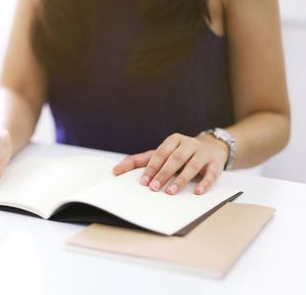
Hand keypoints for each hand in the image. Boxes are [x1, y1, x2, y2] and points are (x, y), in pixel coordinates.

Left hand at [113, 133, 228, 194]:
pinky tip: (197, 192)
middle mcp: (188, 144)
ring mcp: (203, 153)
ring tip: (170, 192)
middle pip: (175, 159)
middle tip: (154, 188)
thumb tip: (115, 170)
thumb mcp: (160, 153)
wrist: (211, 147)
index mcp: (173, 140)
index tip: (143, 182)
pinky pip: (211, 174)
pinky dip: (204, 183)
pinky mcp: (215, 164)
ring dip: (181, 179)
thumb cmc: (179, 153)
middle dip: (163, 174)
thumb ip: (139, 161)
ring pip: (192, 166)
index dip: (151, 168)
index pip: (160, 153)